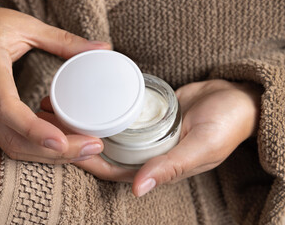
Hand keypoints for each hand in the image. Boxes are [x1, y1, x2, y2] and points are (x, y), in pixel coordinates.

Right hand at [0, 4, 109, 162]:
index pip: (6, 108)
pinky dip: (42, 147)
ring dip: (53, 155)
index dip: (33, 128)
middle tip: (94, 146)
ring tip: (87, 148)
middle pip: (16, 139)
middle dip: (57, 151)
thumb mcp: (23, 25)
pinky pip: (16, 142)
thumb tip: (102, 47)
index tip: (61, 142)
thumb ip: (63, 39)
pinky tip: (67, 140)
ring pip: (17, 147)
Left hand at [40, 80, 260, 193]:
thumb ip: (172, 166)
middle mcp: (145, 150)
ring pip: (107, 128)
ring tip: (59, 103)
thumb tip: (138, 189)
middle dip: (76, 136)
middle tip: (50, 118)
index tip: (60, 146)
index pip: (111, 168)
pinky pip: (119, 111)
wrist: (236, 98)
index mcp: (155, 165)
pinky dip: (102, 106)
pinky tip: (86, 95)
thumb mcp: (202, 146)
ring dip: (84, 119)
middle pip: (103, 148)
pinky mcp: (146, 112)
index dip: (84, 160)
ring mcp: (144, 130)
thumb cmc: (226, 125)